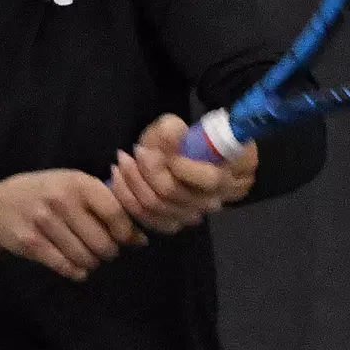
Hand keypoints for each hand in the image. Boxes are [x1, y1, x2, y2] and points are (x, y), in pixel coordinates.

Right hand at [0, 169, 146, 282]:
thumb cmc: (46, 195)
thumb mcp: (75, 189)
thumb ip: (108, 208)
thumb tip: (141, 240)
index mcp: (78, 182)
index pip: (115, 212)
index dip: (125, 232)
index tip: (122, 238)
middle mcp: (62, 199)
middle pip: (102, 242)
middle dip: (108, 252)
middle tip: (103, 250)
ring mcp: (44, 220)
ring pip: (85, 257)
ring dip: (91, 263)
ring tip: (88, 257)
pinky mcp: (31, 242)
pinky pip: (64, 266)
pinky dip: (75, 271)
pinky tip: (75, 267)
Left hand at [109, 114, 258, 234]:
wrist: (186, 159)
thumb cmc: (187, 140)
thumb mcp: (181, 127)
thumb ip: (173, 130)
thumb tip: (170, 135)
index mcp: (229, 175)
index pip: (208, 179)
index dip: (179, 164)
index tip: (154, 148)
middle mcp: (213, 200)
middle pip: (176, 194)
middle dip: (147, 172)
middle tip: (131, 152)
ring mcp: (194, 215)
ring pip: (159, 208)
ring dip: (133, 183)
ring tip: (122, 162)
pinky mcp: (174, 223)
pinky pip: (149, 220)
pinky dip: (129, 201)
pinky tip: (120, 181)